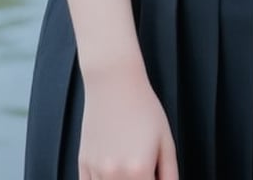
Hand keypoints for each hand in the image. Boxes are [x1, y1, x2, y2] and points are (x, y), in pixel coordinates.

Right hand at [79, 63, 178, 179]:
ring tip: (129, 165)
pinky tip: (113, 172)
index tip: (154, 176)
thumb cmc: (143, 108)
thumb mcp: (166, 141)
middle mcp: (115, 175)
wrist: (114, 83)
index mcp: (139, 171)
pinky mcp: (83, 163)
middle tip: (143, 170)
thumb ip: (170, 174)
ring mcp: (96, 170)